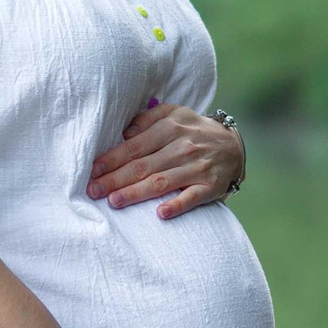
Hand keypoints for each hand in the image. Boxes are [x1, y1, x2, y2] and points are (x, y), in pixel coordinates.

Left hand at [87, 102, 243, 218]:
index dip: (112, 159)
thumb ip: (148, 119)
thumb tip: (124, 133)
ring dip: (136, 193)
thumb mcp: (174, 114)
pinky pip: (191, 197)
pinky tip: (160, 214)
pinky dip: (177, 205)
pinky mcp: (210, 186)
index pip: (135, 145)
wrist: (234, 146)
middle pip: (144, 166)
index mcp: (172, 127)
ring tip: (114, 201)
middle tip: (94, 190)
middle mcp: (184, 146)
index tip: (93, 170)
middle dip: (116, 179)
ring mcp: (197, 167)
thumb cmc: (194, 131)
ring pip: (161, 182)